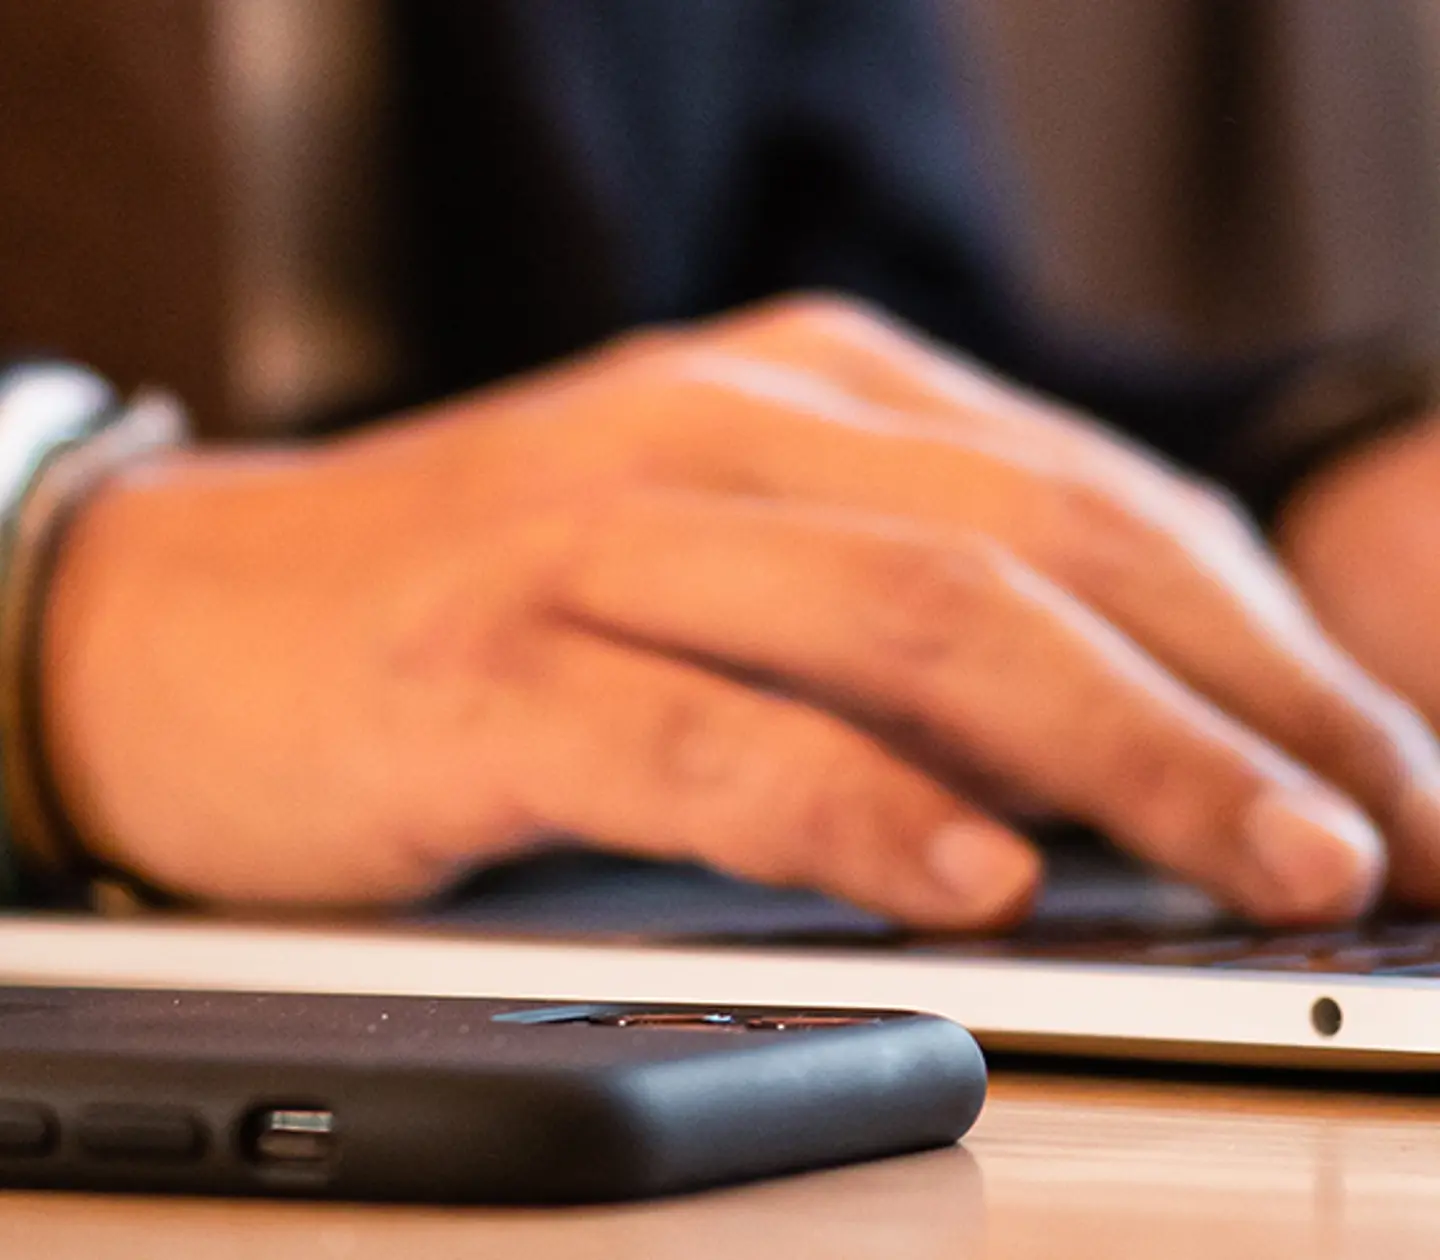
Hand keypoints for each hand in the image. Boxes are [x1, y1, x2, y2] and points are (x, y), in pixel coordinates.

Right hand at [40, 296, 1439, 925]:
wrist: (193, 617)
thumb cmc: (485, 607)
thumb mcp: (726, 566)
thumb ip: (900, 624)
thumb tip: (1124, 749)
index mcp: (802, 392)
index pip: (1095, 503)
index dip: (1268, 644)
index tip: (1380, 768)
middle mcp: (715, 428)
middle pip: (1041, 551)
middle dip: (1246, 701)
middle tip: (1380, 832)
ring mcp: (595, 534)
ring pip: (906, 622)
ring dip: (1121, 750)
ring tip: (1266, 864)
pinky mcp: (482, 663)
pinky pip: (701, 732)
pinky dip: (852, 804)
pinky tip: (970, 881)